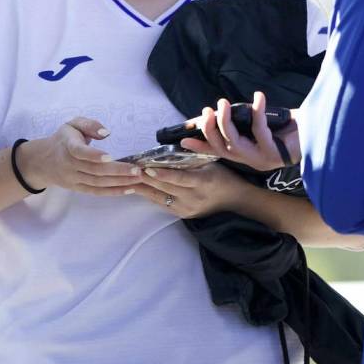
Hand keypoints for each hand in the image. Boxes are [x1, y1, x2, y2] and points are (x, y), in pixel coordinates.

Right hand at [22, 118, 143, 195]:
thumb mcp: (73, 124)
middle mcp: (70, 165)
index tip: (109, 156)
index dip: (93, 155)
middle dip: (117, 171)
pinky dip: (114, 192)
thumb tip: (106, 132)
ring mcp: (74, 179)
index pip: (80, 152)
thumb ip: (89, 124)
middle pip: (95, 170)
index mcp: (68, 146)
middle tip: (137, 170)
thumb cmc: (63, 139)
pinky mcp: (78, 189)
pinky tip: (130, 189)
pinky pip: (97, 192)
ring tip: (138, 178)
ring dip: (120, 182)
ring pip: (98, 183)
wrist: (43, 161)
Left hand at [125, 162, 245, 218]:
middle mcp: (194, 198)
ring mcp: (187, 209)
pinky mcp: (182, 215)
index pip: (180, 178)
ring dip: (144, 186)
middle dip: (146, 178)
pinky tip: (139, 186)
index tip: (147, 168)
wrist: (234, 199)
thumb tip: (170, 149)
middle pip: (165, 187)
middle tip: (130, 168)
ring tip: (129, 177)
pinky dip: (150, 194)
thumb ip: (192, 157)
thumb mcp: (211, 163)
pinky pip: (162, 203)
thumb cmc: (223, 175)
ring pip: (160, 196)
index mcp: (203, 182)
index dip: (163, 174)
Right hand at [179, 92, 300, 171]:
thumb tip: (224, 110)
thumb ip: (243, 123)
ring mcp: (261, 158)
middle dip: (210, 128)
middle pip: (220, 148)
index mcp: (246, 155)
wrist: (317, 133)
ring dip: (225, 120)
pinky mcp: (274, 152)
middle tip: (209, 109)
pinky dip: (256, 110)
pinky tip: (258, 96)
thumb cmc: (288, 127)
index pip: (218, 153)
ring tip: (224, 103)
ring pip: (233, 141)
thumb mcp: (261, 125)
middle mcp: (250, 160)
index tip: (183, 140)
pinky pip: (259, 129)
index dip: (200, 147)